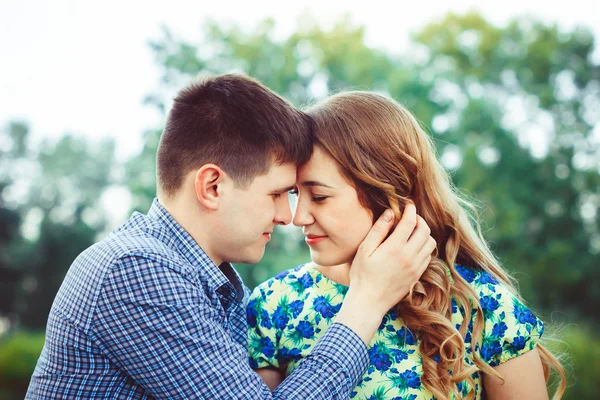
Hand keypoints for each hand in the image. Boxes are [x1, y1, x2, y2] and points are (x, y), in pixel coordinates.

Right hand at [335, 205, 434, 343]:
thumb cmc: (362, 275)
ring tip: (412, 232)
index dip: (411, 210)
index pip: (410, 221)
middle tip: (410, 217)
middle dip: (419, 220)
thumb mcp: (365, 250)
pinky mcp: (417, 275)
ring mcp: (416, 267)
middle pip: (425, 230)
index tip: (408, 204)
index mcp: (395, 247)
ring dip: (424, 233)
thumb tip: (390, 213)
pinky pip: (429, 256)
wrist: (369, 302)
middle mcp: (409, 256)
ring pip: (430, 243)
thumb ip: (378, 230)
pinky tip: (413, 247)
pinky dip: (424, 247)